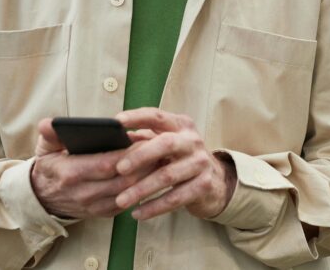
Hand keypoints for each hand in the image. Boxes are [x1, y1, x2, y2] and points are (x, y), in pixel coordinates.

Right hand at [29, 117, 151, 218]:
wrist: (43, 199)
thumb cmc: (50, 167)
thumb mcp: (45, 148)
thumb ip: (50, 134)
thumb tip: (47, 123)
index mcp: (71, 173)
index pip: (106, 163)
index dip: (128, 153)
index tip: (145, 140)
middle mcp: (83, 193)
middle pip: (123, 179)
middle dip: (144, 164)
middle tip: (160, 147)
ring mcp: (94, 206)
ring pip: (129, 192)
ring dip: (147, 177)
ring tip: (160, 158)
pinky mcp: (103, 213)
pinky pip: (127, 202)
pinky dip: (141, 188)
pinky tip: (151, 174)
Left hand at [113, 108, 236, 220]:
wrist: (216, 181)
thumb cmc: (180, 159)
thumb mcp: (165, 144)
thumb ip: (142, 140)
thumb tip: (113, 141)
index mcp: (180, 125)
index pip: (157, 116)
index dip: (137, 117)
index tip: (117, 121)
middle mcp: (192, 141)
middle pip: (166, 144)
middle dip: (140, 156)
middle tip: (119, 169)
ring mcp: (200, 163)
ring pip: (168, 176)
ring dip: (141, 189)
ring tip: (121, 200)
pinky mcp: (204, 185)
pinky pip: (175, 198)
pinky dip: (154, 207)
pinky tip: (138, 214)